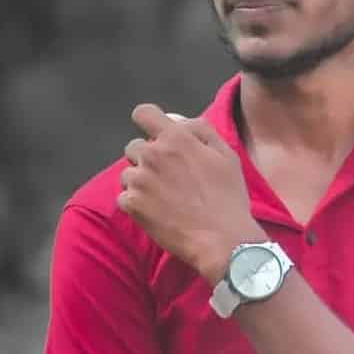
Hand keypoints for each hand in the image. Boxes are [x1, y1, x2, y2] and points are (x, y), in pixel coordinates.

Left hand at [117, 104, 264, 283]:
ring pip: (128, 173)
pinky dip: (137, 204)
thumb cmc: (228, 197)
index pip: (144, 113)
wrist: (222, 240)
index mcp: (176, 138)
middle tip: (167, 177)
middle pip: (133, 146)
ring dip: (141, 182)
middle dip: (146, 158)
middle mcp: (153, 154)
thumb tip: (179, 120)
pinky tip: (158, 212)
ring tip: (165, 198)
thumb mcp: (226, 155)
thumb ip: (201, 130)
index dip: (148, 121)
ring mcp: (140, 179)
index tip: (154, 133)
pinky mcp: (132, 204)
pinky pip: (124, 197)